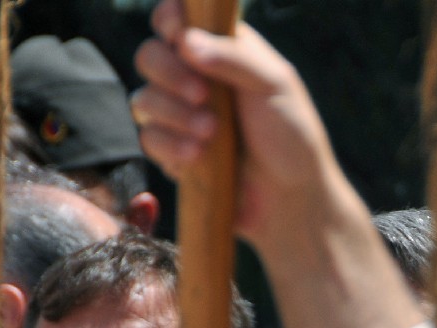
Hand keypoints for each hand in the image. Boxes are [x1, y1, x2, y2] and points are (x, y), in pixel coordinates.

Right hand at [133, 0, 339, 244]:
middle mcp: (195, 79)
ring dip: (175, 114)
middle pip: (149, 56)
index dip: (169, 20)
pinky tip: (199, 155)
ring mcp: (181, 117)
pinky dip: (171, 144)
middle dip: (169, 72)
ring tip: (212, 132)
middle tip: (202, 94)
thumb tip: (185, 41)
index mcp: (220, 52)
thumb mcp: (275, 85)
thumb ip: (234, 56)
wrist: (292, 197)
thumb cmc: (292, 136)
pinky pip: (149, 139)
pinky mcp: (173, 152)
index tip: (178, 33)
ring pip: (144, 99)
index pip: (176, 21)